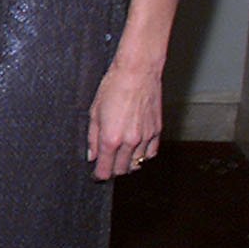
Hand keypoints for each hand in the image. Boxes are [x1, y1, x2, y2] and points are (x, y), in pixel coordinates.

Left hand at [87, 58, 161, 179]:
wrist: (137, 72)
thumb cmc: (113, 87)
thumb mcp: (94, 112)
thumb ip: (92, 138)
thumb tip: (91, 155)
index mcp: (111, 138)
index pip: (106, 170)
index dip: (99, 175)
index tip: (96, 175)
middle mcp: (130, 142)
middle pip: (122, 169)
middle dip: (112, 169)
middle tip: (107, 164)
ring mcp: (145, 137)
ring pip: (137, 163)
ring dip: (128, 163)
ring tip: (120, 155)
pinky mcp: (157, 131)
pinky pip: (150, 153)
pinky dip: (142, 155)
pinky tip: (136, 150)